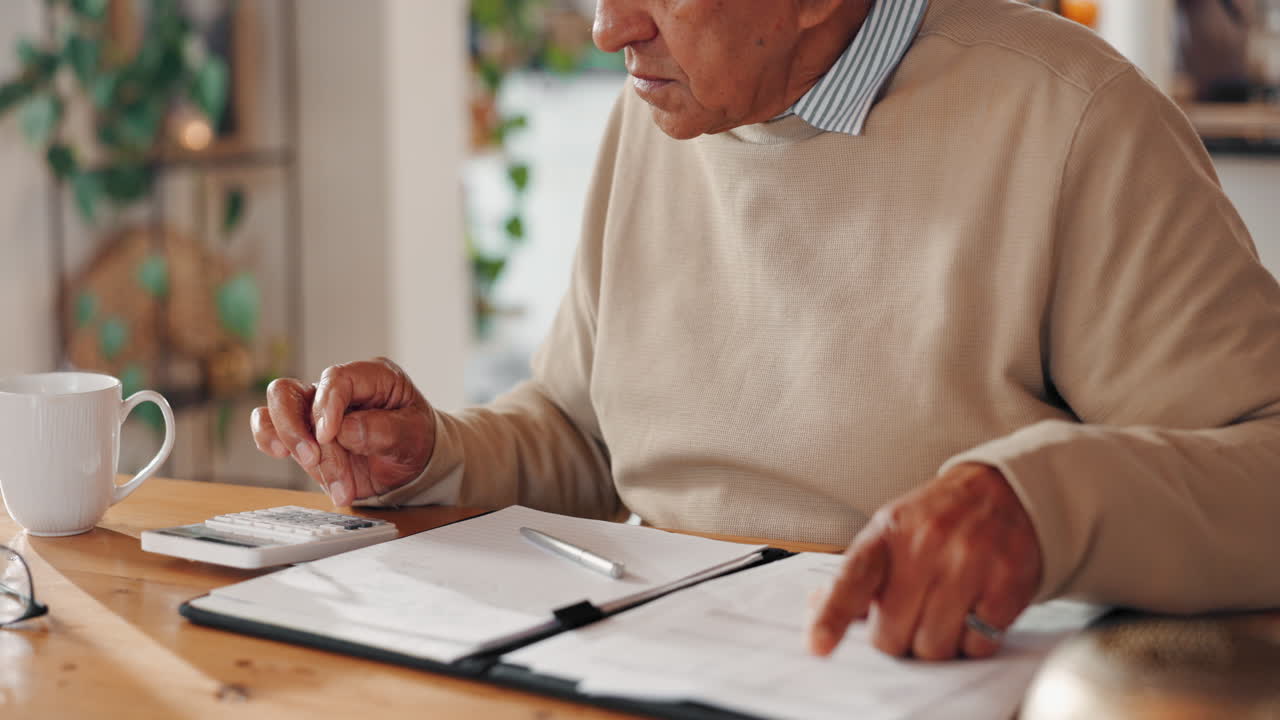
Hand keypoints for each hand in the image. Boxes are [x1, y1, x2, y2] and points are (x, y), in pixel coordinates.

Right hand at [250, 357, 435, 505]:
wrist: (411, 465)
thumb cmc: (415, 440)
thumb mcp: (414, 435)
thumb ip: (384, 430)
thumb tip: (344, 430)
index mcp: (370, 376)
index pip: (336, 379)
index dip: (326, 406)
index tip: (328, 436)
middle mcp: (336, 389)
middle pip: (289, 390)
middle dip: (295, 428)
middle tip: (313, 459)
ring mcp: (314, 411)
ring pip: (275, 411)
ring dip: (290, 444)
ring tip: (322, 474)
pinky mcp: (303, 435)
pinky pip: (269, 430)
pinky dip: (271, 444)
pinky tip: (292, 461)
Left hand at [808, 463, 1041, 660]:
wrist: (1006, 491)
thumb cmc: (940, 518)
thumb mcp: (893, 531)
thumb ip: (859, 572)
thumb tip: (816, 607)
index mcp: (889, 532)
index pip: (853, 579)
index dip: (832, 617)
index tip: (817, 646)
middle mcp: (926, 545)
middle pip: (892, 634)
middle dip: (897, 638)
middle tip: (910, 618)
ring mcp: (968, 565)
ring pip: (933, 647)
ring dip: (935, 644)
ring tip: (944, 615)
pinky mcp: (1005, 586)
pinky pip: (977, 646)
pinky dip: (973, 642)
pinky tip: (974, 613)